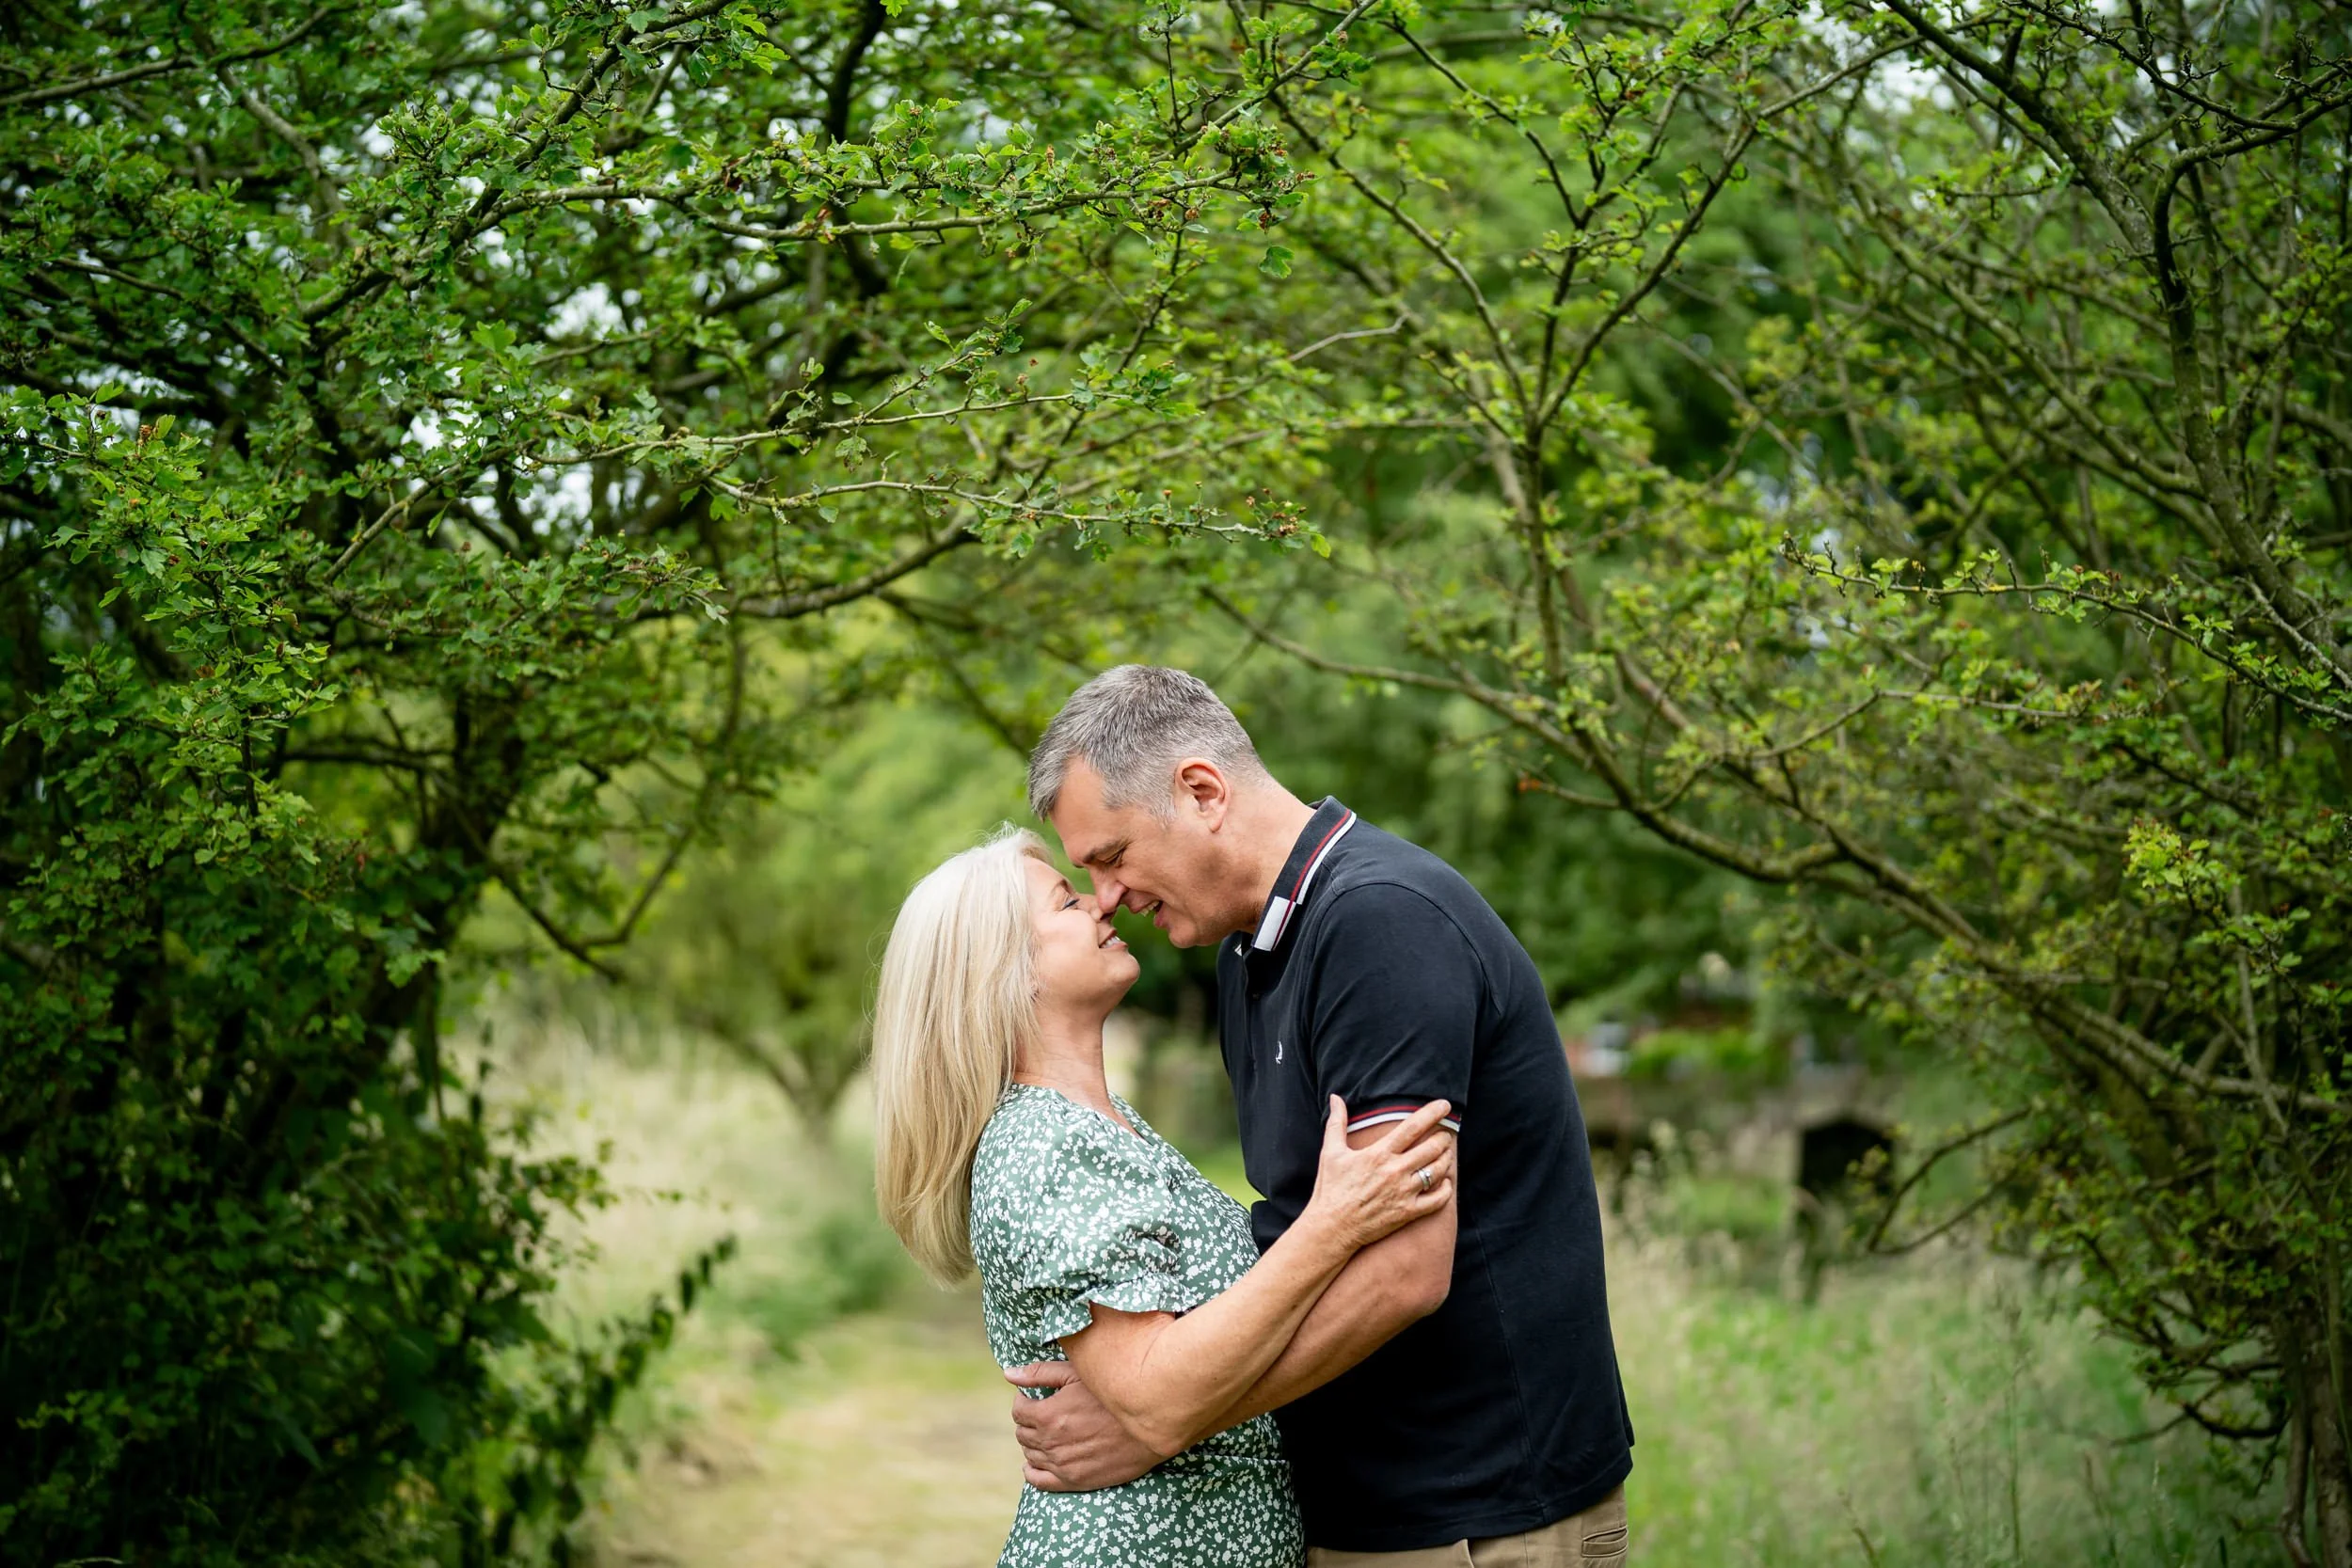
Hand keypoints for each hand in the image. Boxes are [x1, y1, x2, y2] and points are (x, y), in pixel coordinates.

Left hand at [1005, 1362, 1164, 1490]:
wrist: (1151, 1425)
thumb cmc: (1115, 1393)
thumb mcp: (1078, 1374)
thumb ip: (1040, 1373)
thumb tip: (1008, 1374)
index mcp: (1047, 1414)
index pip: (1018, 1411)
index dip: (1024, 1401)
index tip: (1036, 1397)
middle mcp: (1050, 1442)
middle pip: (1022, 1434)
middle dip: (1029, 1421)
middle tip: (1045, 1413)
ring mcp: (1061, 1464)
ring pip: (1030, 1455)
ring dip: (1034, 1442)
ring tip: (1049, 1432)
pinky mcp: (1074, 1481)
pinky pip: (1039, 1481)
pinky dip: (1032, 1471)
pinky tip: (1038, 1461)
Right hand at [1300, 1096, 1455, 1252]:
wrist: (1332, 1227)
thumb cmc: (1330, 1189)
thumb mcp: (1330, 1152)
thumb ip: (1336, 1122)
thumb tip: (1335, 1098)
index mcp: (1378, 1154)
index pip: (1412, 1127)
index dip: (1432, 1113)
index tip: (1445, 1104)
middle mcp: (1394, 1171)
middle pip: (1431, 1148)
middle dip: (1443, 1138)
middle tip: (1445, 1134)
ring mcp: (1403, 1193)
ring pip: (1437, 1171)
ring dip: (1446, 1159)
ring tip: (1446, 1153)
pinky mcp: (1408, 1212)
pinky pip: (1437, 1200)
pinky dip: (1446, 1189)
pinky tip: (1445, 1183)